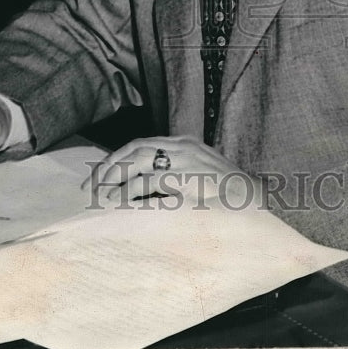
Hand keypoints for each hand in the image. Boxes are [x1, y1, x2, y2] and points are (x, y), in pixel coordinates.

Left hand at [82, 135, 262, 208]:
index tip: (99, 176)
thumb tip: (142, 187)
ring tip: (100, 197)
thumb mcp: (200, 175)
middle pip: (134, 150)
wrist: (257, 204)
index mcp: (185, 144)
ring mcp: (186, 164)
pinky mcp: (188, 182)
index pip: (141, 144)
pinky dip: (132, 193)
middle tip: (90, 187)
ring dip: (115, 179)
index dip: (116, 158)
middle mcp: (183, 149)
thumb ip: (176, 174)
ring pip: (138, 163)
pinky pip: (151, 185)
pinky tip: (122, 204)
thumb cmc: (229, 196)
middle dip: (108, 167)